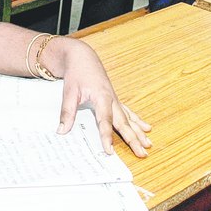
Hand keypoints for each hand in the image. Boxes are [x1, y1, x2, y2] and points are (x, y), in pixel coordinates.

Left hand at [54, 39, 151, 156]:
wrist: (83, 57)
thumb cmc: (77, 72)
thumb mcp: (69, 92)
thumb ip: (67, 112)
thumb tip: (62, 131)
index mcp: (101, 97)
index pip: (105, 121)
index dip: (107, 137)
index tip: (110, 151)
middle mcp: (112, 99)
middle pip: (123, 123)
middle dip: (133, 139)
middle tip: (142, 153)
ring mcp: (115, 99)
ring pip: (129, 118)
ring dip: (139, 132)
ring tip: (148, 145)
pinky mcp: (114, 99)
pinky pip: (128, 112)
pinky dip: (137, 121)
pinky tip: (146, 128)